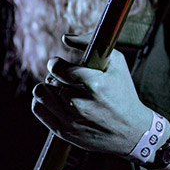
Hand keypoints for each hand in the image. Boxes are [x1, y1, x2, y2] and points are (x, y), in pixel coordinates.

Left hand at [31, 49, 152, 155]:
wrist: (131, 131)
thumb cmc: (124, 93)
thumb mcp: (117, 64)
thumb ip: (91, 44)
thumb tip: (65, 38)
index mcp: (94, 85)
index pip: (58, 68)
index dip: (55, 63)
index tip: (58, 64)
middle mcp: (80, 104)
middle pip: (50, 80)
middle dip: (55, 76)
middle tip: (64, 79)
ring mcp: (71, 120)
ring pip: (41, 94)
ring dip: (47, 88)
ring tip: (58, 89)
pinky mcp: (64, 132)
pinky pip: (38, 110)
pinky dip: (41, 102)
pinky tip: (53, 100)